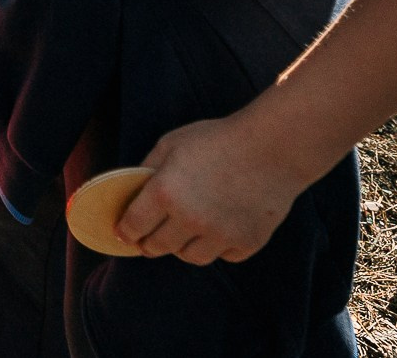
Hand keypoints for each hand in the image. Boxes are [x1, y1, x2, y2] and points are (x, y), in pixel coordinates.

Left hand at [116, 114, 307, 264]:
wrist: (273, 148)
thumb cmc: (218, 139)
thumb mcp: (172, 143)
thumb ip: (148, 168)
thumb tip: (133, 190)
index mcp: (165, 193)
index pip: (134, 225)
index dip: (125, 231)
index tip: (123, 234)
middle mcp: (189, 219)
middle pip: (158, 247)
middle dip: (148, 244)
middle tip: (147, 241)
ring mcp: (219, 235)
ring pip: (190, 257)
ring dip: (182, 247)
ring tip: (183, 234)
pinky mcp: (246, 243)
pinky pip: (223, 256)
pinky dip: (217, 246)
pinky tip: (218, 230)